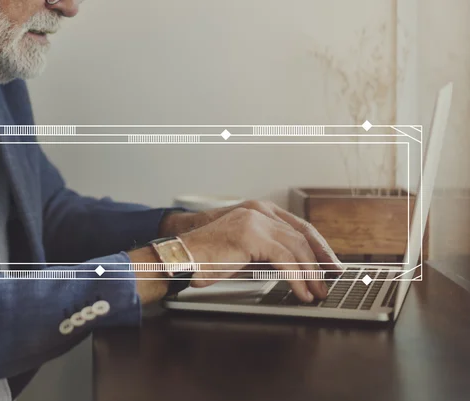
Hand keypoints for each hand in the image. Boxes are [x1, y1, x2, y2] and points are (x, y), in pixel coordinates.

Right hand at [179, 207, 332, 301]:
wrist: (180, 258)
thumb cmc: (206, 258)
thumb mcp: (244, 253)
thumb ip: (267, 253)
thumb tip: (293, 269)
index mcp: (258, 211)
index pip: (298, 227)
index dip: (318, 246)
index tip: (330, 263)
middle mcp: (259, 211)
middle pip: (302, 236)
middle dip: (319, 261)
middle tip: (328, 282)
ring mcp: (255, 221)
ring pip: (296, 248)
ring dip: (310, 274)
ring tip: (316, 292)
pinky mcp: (251, 236)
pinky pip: (284, 259)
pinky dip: (297, 278)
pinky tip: (301, 292)